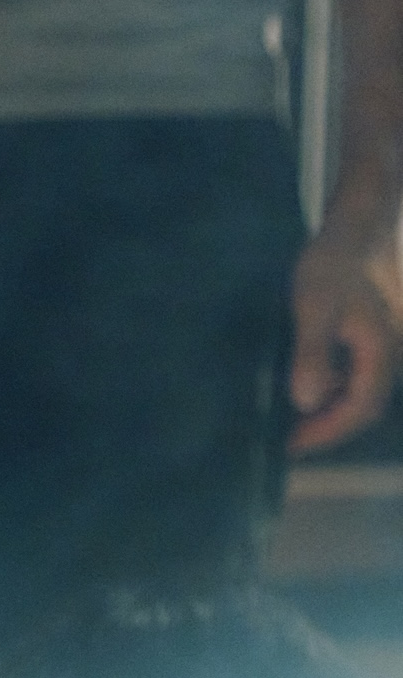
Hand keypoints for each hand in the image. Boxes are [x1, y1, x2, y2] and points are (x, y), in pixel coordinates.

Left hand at [291, 214, 399, 453]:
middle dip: (328, 428)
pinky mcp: (368, 337)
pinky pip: (355, 375)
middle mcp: (387, 355)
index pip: (360, 409)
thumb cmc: (334, 266)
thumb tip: (306, 401)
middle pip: (363, 407)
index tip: (293, 447)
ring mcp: (380, 347)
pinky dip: (331, 390)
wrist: (354, 230)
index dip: (328, 433)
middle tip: (289, 442)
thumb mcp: (315, 308)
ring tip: (292, 422)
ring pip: (360, 392)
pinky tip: (305, 388)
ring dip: (329, 411)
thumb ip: (313, 354)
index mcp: (379, 353)